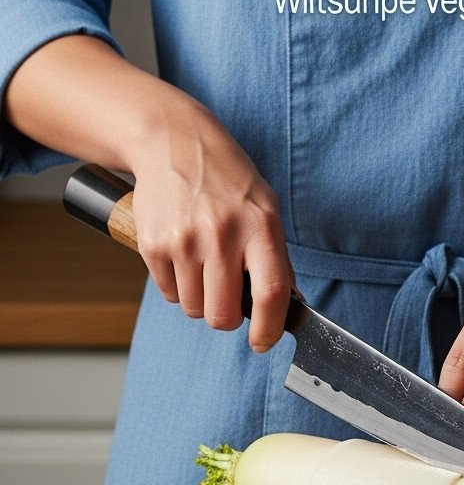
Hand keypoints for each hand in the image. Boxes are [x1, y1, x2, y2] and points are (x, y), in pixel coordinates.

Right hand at [131, 100, 292, 350]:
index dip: (269, 329)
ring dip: (200, 299)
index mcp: (260, 225)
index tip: (263, 342)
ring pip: (194, 308)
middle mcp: (222, 234)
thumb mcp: (264, 207)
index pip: (270, 294)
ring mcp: (184, 240)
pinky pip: (169, 293)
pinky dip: (177, 285)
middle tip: (227, 299)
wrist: (173, 142)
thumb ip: (276, 257)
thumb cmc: (227, 179)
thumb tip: (288, 306)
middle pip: (223, 315)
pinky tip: (182, 254)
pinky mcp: (153, 244)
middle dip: (226, 318)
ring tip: (203, 265)